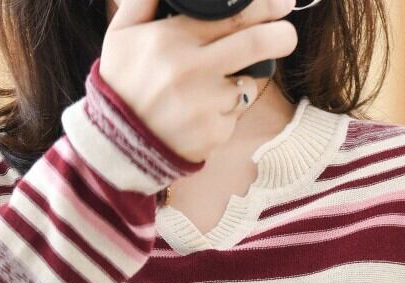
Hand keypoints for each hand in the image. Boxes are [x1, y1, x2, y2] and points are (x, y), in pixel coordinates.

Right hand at [100, 0, 298, 162]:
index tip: (283, 3)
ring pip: (247, 83)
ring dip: (242, 80)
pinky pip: (235, 114)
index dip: (265, 6)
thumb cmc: (121, 84)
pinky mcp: (214, 133)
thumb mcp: (121, 35)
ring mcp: (206, 105)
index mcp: (172, 39)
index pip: (233, 14)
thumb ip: (143, 0)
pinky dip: (227, 111)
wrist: (117, 146)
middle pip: (256, 43)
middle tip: (287, 35)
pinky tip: (202, 114)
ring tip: (214, 86)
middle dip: (281, 35)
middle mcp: (192, 71)